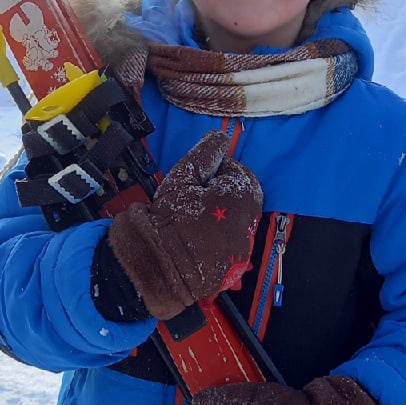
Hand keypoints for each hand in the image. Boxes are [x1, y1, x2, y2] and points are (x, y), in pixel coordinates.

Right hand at [106, 131, 261, 320]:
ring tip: (193, 220)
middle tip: (194, 198)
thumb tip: (219, 137)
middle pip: (242, 198)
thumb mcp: (182, 177)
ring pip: (238, 222)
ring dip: (222, 217)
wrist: (156, 266)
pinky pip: (232, 246)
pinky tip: (198, 239)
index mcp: (241, 197)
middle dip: (221, 193)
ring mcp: (244, 248)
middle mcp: (250, 223)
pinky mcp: (235, 267)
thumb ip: (205, 154)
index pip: (239, 172)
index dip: (217, 171)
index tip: (198, 178)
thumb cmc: (167, 220)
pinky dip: (220, 240)